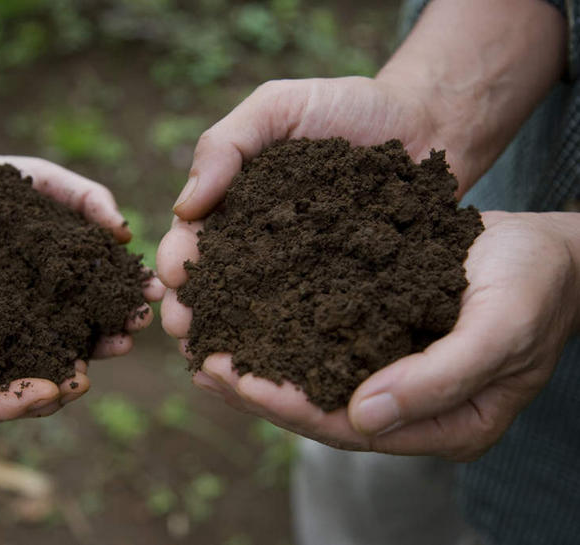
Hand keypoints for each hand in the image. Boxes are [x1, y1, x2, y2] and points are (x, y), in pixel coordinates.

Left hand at [0, 153, 164, 358]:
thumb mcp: (43, 178)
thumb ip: (86, 197)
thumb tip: (126, 234)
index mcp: (68, 266)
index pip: (109, 284)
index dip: (132, 290)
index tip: (152, 293)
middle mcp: (48, 298)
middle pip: (90, 320)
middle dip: (117, 326)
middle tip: (135, 328)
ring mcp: (15, 318)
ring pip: (57, 342)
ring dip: (88, 351)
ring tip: (107, 351)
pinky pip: (9, 353)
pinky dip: (35, 362)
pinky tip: (54, 369)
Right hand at [0, 158, 162, 433]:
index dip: (22, 399)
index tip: (60, 386)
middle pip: (20, 376)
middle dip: (66, 368)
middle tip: (112, 351)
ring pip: (28, 339)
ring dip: (74, 333)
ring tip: (116, 320)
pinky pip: (18, 301)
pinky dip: (51, 296)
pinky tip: (83, 279)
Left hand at [162, 208, 579, 459]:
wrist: (552, 250)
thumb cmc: (536, 286)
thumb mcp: (501, 329)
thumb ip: (439, 380)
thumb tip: (364, 418)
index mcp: (444, 425)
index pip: (351, 430)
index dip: (290, 407)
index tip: (236, 380)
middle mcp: (411, 409)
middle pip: (321, 409)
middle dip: (259, 389)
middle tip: (203, 364)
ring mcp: (395, 374)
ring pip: (315, 377)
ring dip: (261, 363)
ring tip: (206, 346)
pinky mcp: (383, 338)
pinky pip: (324, 341)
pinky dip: (283, 330)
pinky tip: (246, 314)